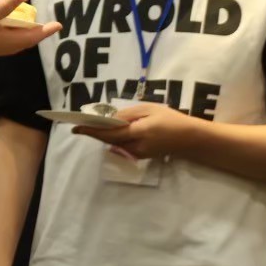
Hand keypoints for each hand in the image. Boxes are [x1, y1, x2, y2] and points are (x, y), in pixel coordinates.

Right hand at [0, 0, 59, 62]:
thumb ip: (3, 6)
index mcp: (2, 42)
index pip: (29, 37)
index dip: (44, 31)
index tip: (58, 25)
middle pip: (21, 40)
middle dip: (34, 32)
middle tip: (45, 22)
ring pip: (9, 39)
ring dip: (20, 30)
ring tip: (28, 20)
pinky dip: (5, 27)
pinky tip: (1, 20)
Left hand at [71, 101, 192, 158]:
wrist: (188, 138)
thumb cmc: (170, 119)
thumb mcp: (149, 109)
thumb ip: (129, 114)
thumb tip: (110, 118)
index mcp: (139, 132)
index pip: (110, 133)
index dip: (92, 131)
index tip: (76, 127)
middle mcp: (136, 146)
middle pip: (109, 141)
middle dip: (95, 133)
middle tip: (81, 125)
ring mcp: (139, 153)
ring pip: (115, 144)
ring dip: (105, 136)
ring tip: (95, 126)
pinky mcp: (142, 156)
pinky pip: (123, 147)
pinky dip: (115, 139)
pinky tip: (113, 132)